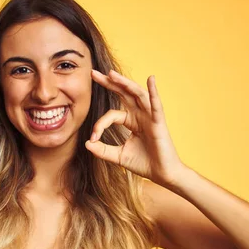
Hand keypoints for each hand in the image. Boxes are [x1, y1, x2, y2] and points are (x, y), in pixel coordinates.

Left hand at [86, 70, 187, 187]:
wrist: (162, 175)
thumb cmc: (144, 163)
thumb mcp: (118, 156)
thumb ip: (102, 150)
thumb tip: (86, 143)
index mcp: (131, 121)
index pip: (112, 114)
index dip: (100, 124)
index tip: (93, 137)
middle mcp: (140, 115)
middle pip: (124, 94)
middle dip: (109, 83)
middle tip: (93, 73)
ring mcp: (150, 117)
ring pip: (137, 95)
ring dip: (125, 83)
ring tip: (111, 74)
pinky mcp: (159, 122)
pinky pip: (156, 104)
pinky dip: (154, 92)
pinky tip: (151, 79)